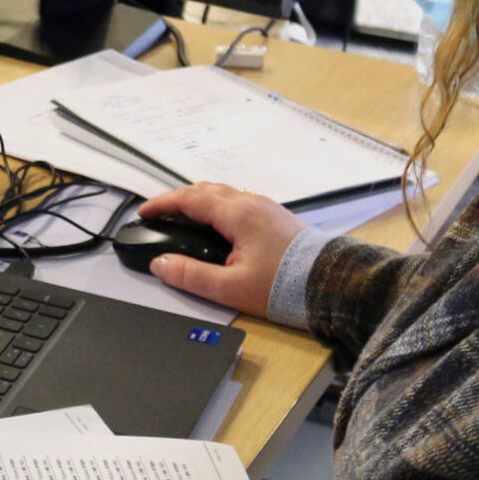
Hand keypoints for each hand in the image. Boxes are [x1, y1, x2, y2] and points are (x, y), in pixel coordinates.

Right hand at [135, 181, 302, 314]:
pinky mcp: (277, 218)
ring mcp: (267, 208)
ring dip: (198, 200)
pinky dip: (217, 207)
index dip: (162, 204)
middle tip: (159, 214)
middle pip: (206, 190)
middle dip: (178, 199)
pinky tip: (216, 225)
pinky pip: (239, 202)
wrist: (335, 287)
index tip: (143, 212)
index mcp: (238, 214)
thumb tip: (160, 264)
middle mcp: (252, 203)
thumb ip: (190, 276)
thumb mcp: (231, 288)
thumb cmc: (285, 286)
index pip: (190, 199)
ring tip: (183, 218)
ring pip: (224, 194)